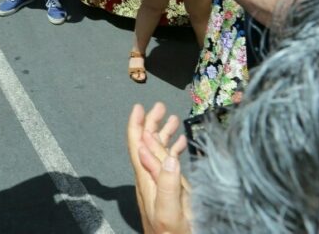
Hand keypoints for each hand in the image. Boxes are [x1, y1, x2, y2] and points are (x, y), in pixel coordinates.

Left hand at [127, 103, 193, 233]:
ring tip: (173, 118)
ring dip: (164, 134)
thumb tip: (167, 155)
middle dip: (152, 124)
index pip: (138, 146)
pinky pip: (170, 164)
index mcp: (148, 181)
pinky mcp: (171, 191)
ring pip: (159, 152)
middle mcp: (151, 179)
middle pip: (147, 145)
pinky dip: (174, 150)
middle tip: (160, 106)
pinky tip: (181, 144)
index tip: (139, 107)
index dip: (137, 126)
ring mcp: (161, 185)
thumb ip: (167, 184)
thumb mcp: (169, 211)